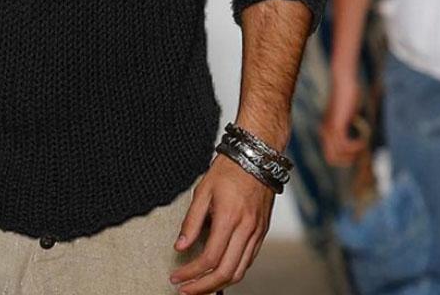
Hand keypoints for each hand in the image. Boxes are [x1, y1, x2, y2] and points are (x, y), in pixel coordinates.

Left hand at [169, 153, 274, 293]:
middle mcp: (246, 229)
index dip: (191, 272)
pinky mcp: (262, 233)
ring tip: (199, 287)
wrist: (256, 158)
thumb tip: (180, 246)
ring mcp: (257, 233)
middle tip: (185, 290)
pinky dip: (232, 272)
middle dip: (204, 287)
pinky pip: (248, 261)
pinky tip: (218, 272)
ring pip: (240, 272)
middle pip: (226, 272)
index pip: (210, 258)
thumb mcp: (203, 190)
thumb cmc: (228, 170)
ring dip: (219, 285)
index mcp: (229, 218)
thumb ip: (191, 221)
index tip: (177, 277)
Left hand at [321, 69, 364, 166]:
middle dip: (347, 160)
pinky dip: (356, 146)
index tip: (357, 152)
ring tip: (362, 145)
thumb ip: (348, 122)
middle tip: (359, 152)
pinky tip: (363, 141)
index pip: (330, 155)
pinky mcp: (337, 124)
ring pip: (336, 154)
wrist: (343, 81)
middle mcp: (325, 131)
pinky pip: (344, 144)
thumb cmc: (347, 95)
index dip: (344, 159)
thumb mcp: (347, 112)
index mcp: (326, 130)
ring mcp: (330, 128)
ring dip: (353, 154)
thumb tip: (355, 129)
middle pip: (331, 158)